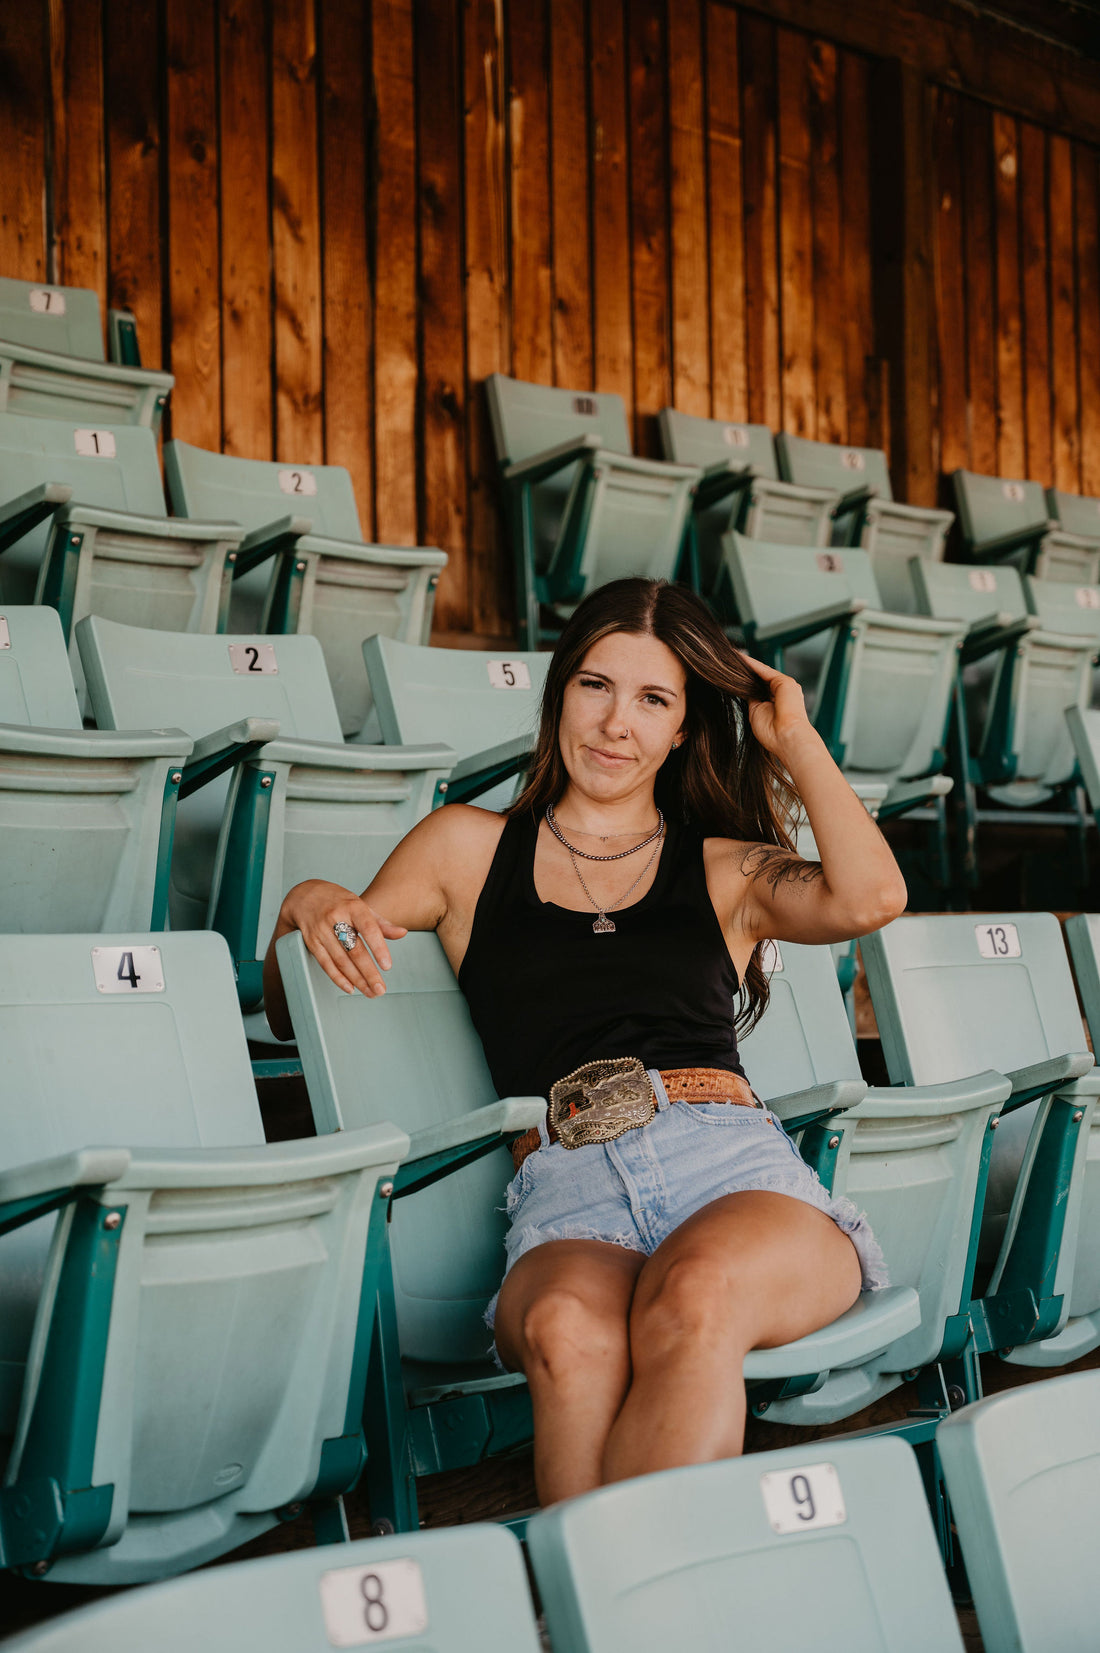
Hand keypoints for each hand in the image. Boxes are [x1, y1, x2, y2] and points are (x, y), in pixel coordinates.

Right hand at [277, 879, 406, 998]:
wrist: (304, 896)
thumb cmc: (338, 902)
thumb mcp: (360, 906)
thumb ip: (381, 923)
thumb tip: (402, 933)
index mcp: (353, 907)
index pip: (368, 928)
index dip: (379, 948)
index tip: (387, 966)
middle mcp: (336, 918)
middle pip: (355, 950)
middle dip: (369, 973)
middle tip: (380, 989)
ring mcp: (321, 931)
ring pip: (341, 961)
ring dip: (357, 980)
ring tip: (370, 992)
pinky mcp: (311, 942)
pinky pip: (326, 964)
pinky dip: (338, 978)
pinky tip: (350, 987)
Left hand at [740, 653, 815, 758]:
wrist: (785, 737)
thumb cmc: (771, 732)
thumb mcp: (755, 712)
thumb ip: (752, 699)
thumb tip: (743, 688)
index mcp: (776, 703)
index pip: (758, 688)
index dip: (746, 683)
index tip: (731, 678)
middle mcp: (782, 693)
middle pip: (761, 679)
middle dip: (746, 672)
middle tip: (728, 664)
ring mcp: (785, 686)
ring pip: (762, 672)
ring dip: (747, 665)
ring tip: (732, 658)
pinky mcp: (785, 681)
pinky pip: (764, 670)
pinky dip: (752, 664)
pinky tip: (740, 659)